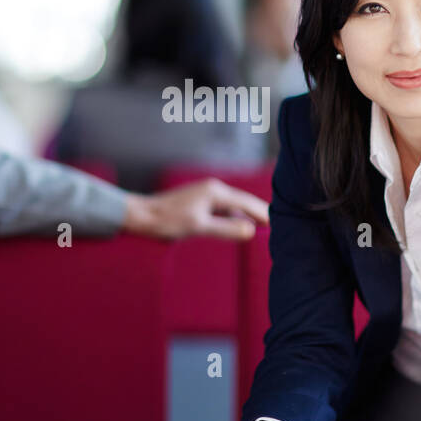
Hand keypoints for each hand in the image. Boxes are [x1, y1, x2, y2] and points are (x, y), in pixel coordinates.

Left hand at [122, 178, 268, 240]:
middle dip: (259, 213)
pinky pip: (224, 208)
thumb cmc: (168, 221)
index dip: (263, 215)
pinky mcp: (200, 200)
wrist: (142, 215)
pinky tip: (238, 226)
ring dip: (247, 215)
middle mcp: (213, 188)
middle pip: (243, 201)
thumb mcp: (199, 227)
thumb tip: (251, 231)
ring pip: (234, 205)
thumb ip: (226, 229)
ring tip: (263, 227)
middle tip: (277, 226)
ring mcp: (206, 193)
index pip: (247, 203)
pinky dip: (234, 216)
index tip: (278, 225)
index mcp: (215, 192)